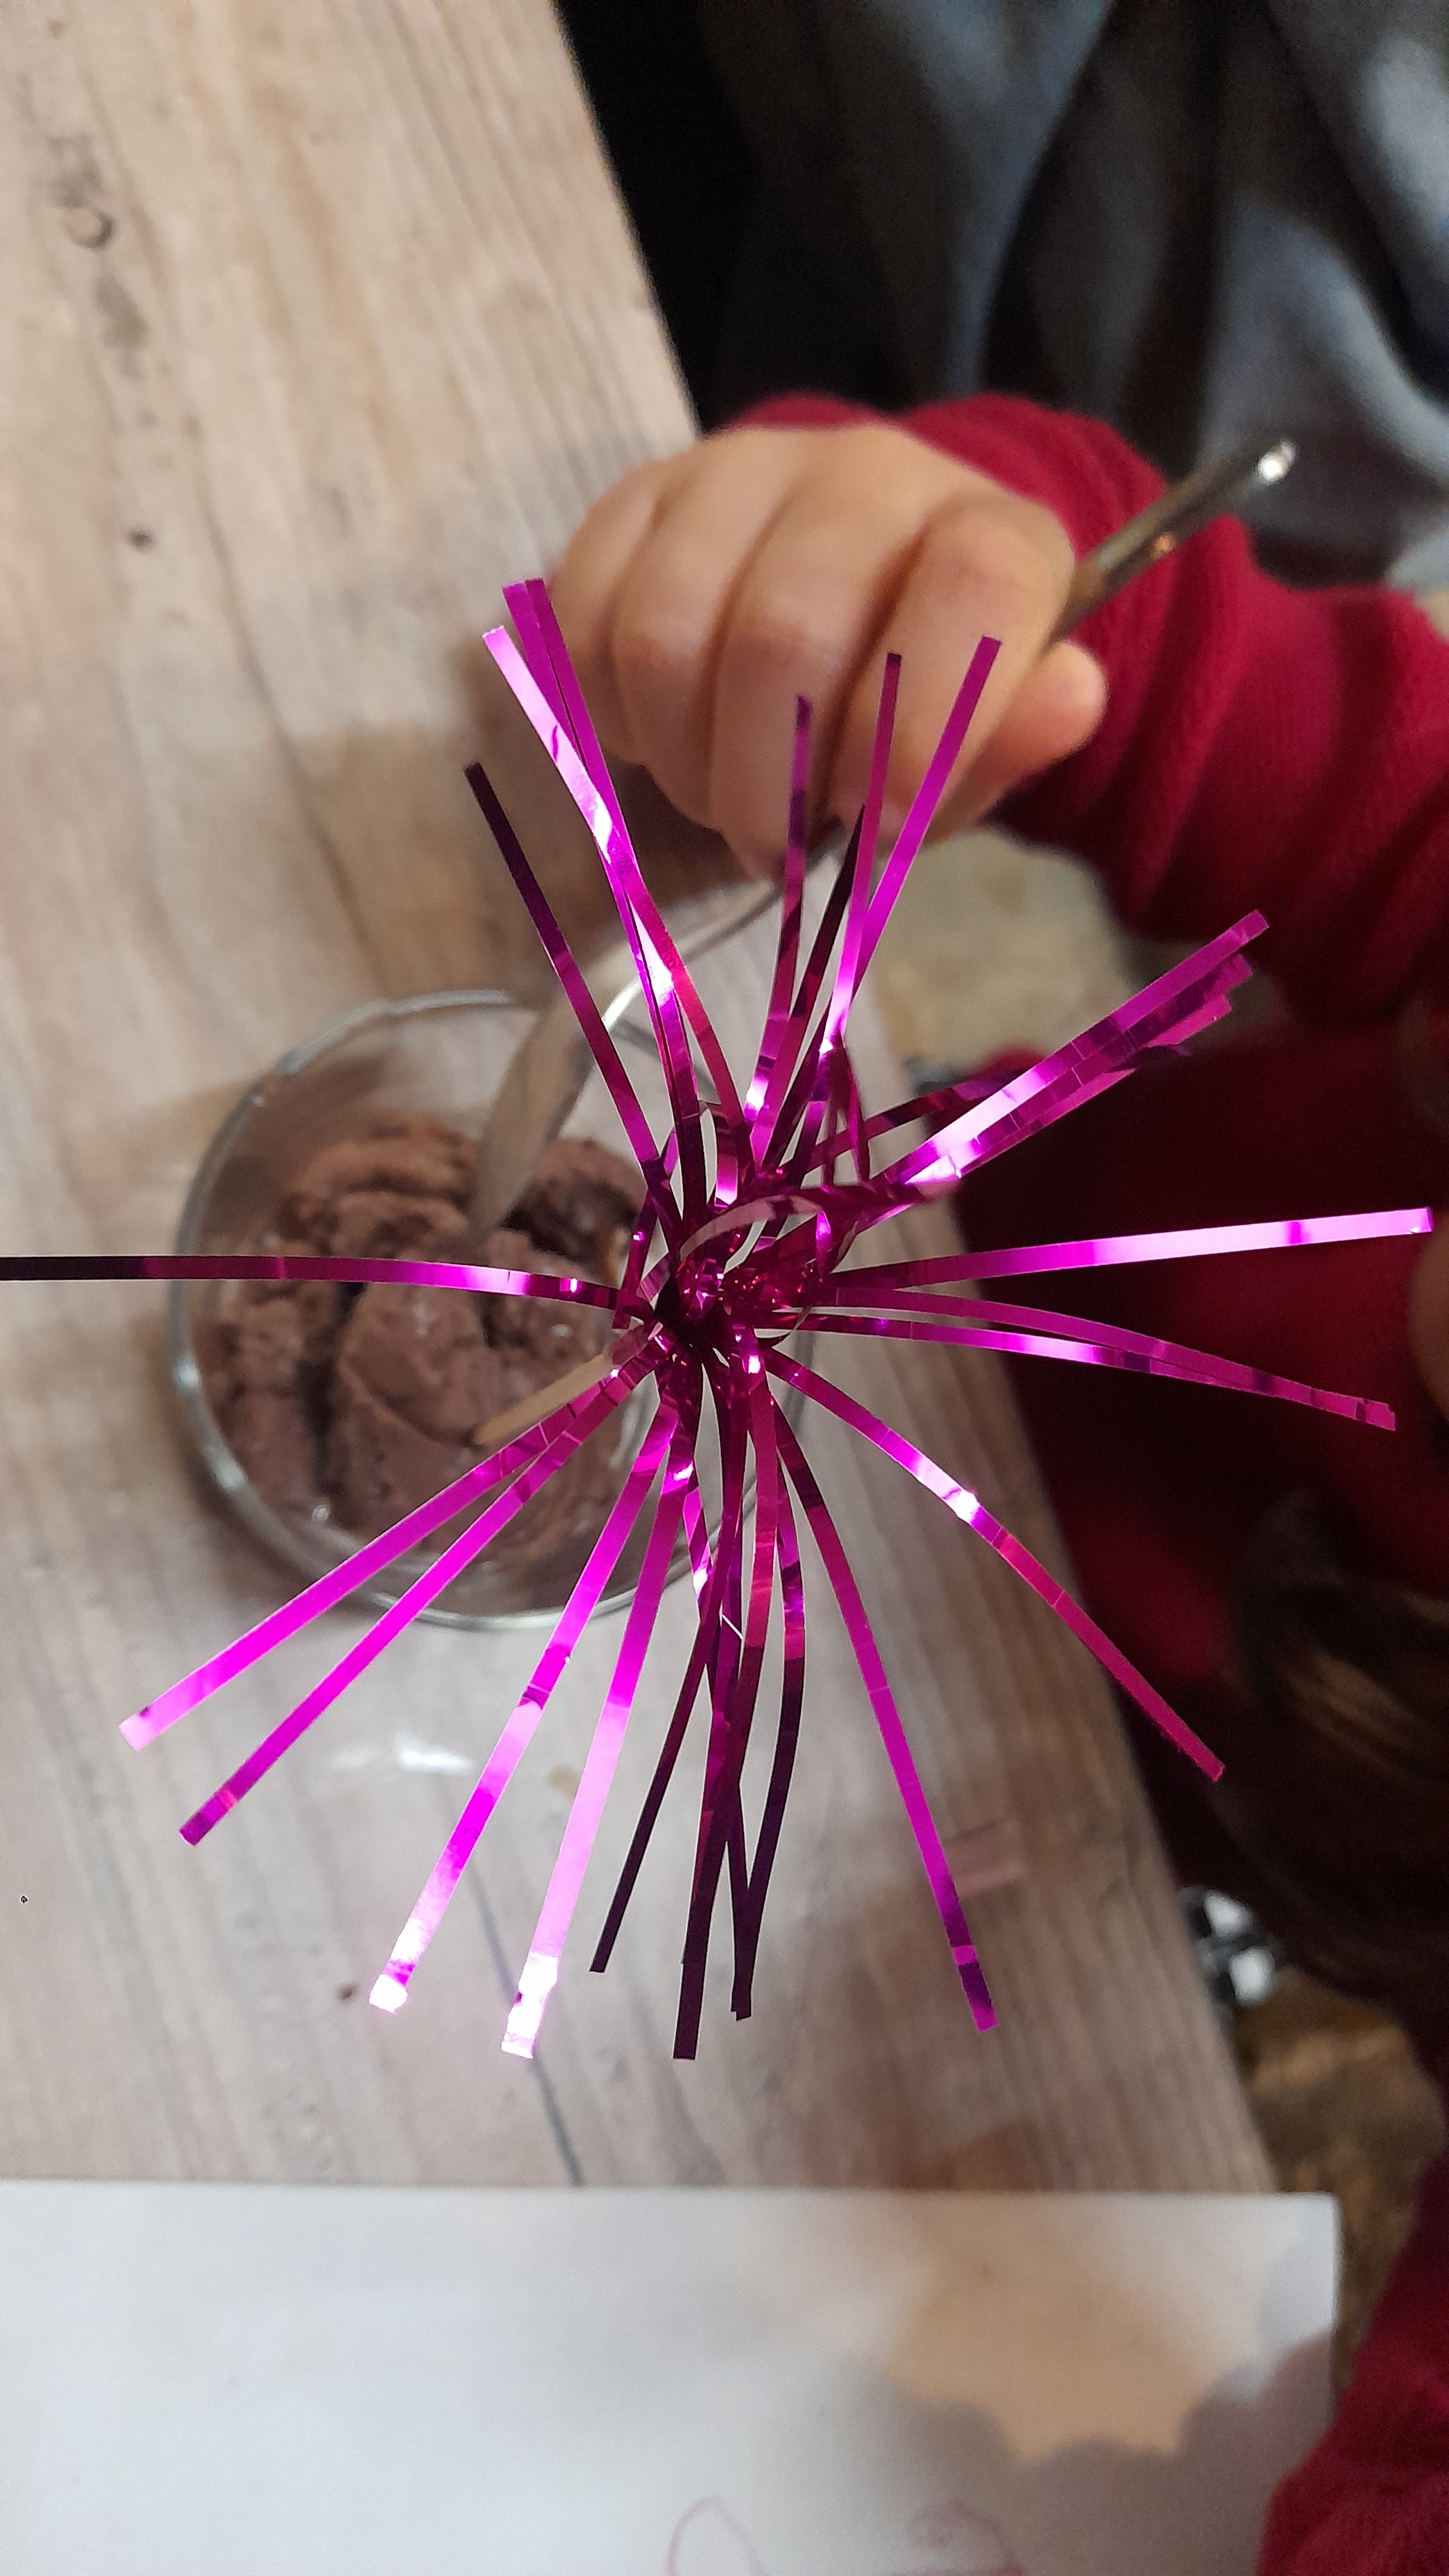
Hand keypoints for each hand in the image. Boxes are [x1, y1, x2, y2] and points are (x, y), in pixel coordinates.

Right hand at [550, 421, 1106, 875]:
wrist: (849, 595)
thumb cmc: (919, 696)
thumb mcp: (983, 745)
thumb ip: (1016, 737)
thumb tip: (1068, 697)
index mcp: (988, 530)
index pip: (970, 590)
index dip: (920, 724)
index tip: (879, 822)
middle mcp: (865, 473)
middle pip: (783, 631)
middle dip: (769, 784)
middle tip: (778, 842)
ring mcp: (737, 472)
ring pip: (664, 636)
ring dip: (685, 762)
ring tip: (722, 791)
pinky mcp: (636, 497)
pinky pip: (586, 624)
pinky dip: (614, 717)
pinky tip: (666, 732)